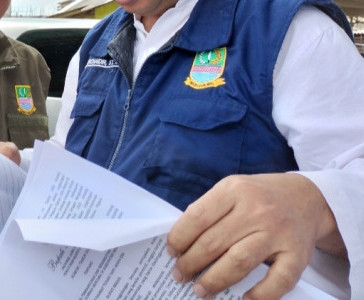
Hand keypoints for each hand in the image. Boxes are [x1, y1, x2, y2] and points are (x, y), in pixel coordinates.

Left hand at [166, 173, 343, 299]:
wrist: (307, 198)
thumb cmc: (259, 197)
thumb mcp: (232, 190)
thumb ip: (210, 211)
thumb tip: (181, 244)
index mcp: (234, 190)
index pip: (197, 217)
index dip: (179, 238)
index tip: (171, 252)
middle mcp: (257, 210)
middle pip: (214, 243)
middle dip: (191, 263)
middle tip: (180, 275)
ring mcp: (278, 233)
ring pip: (239, 262)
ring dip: (215, 280)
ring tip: (200, 291)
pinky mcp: (298, 255)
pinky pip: (278, 281)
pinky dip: (260, 295)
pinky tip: (243, 299)